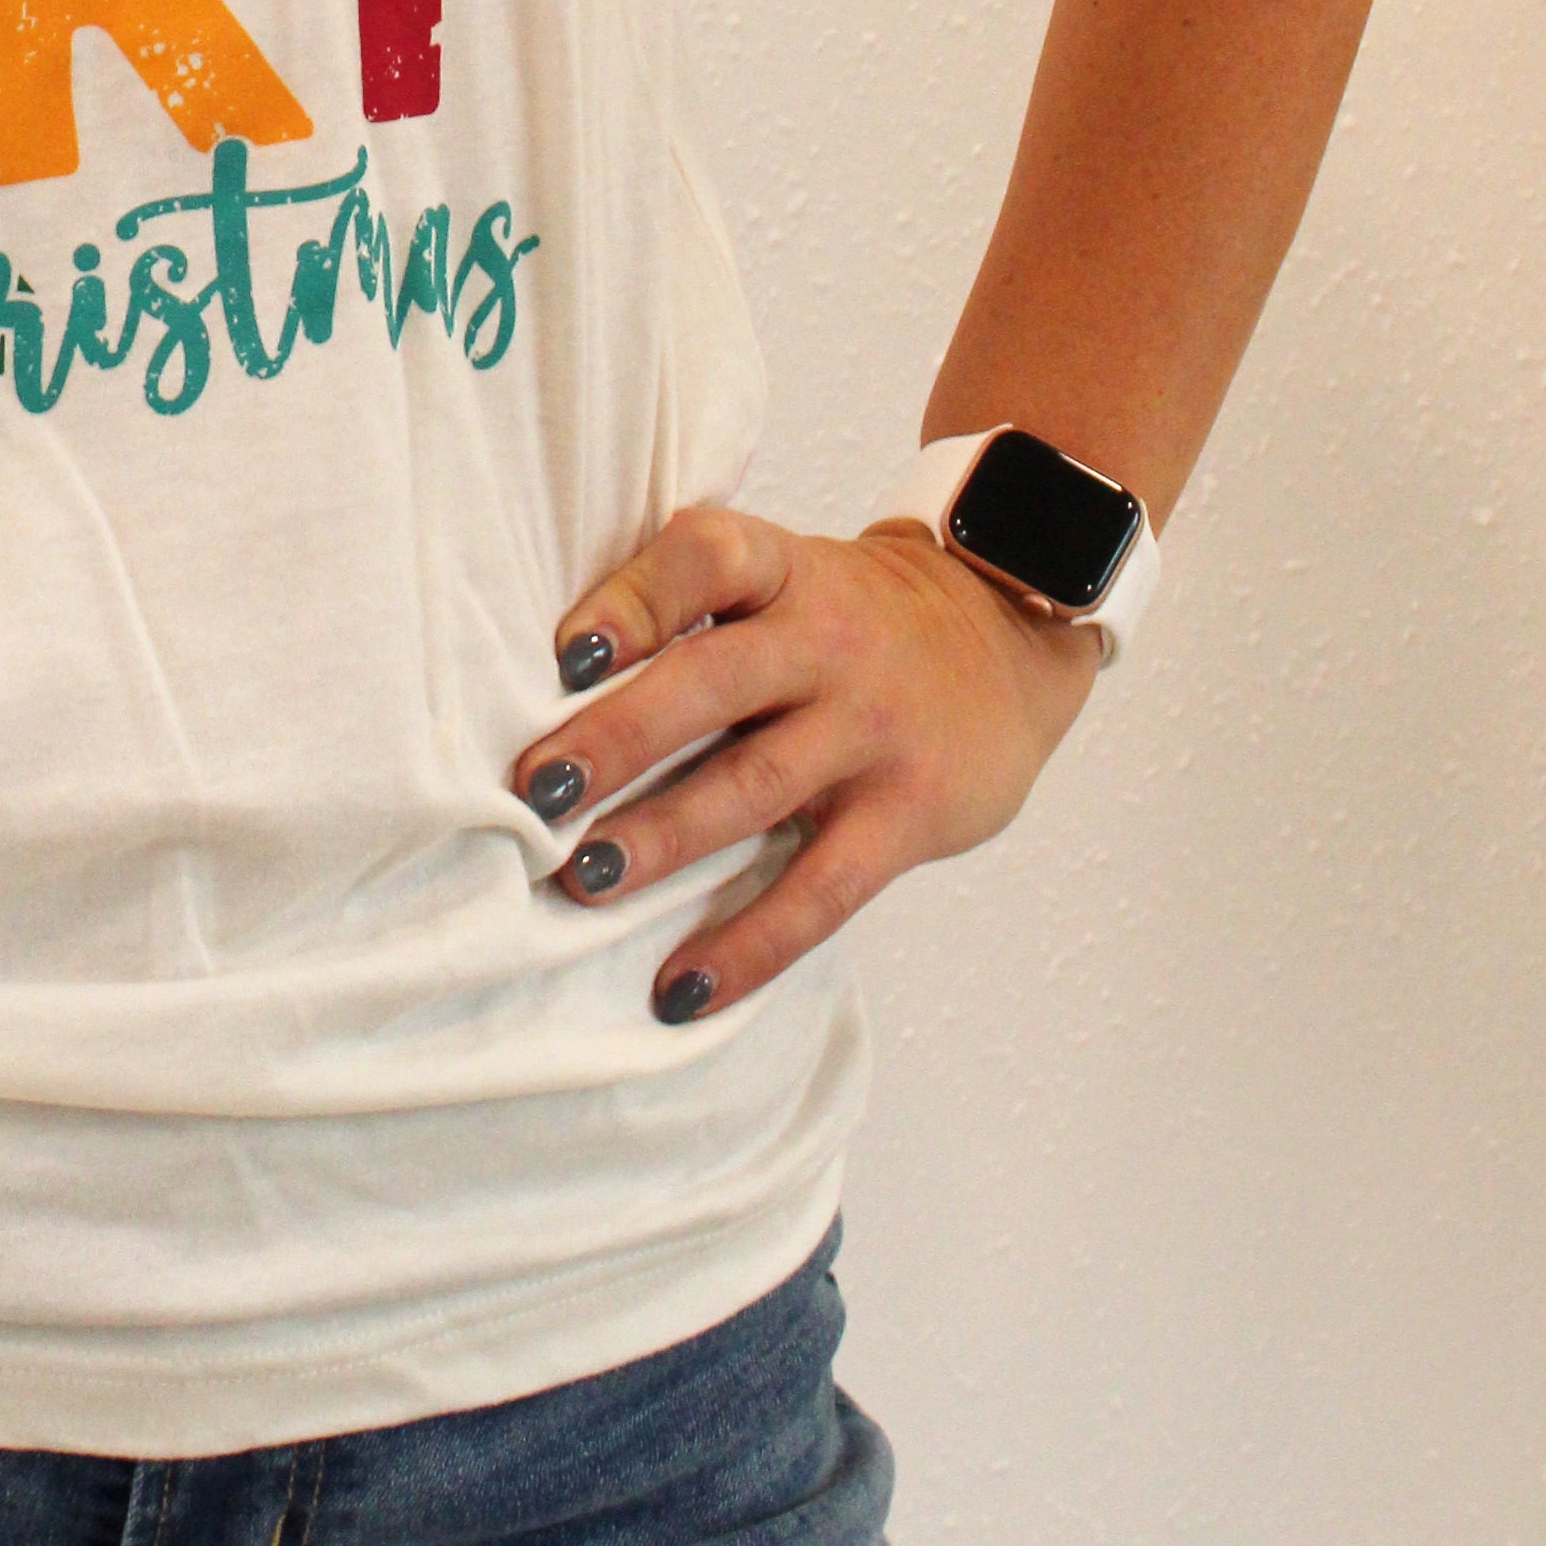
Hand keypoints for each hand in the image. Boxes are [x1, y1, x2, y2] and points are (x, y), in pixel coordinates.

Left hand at [510, 501, 1098, 1026]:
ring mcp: (872, 732)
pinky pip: (820, 889)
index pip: (708, 559)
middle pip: (713, 683)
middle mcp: (828, 643)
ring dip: (663, 837)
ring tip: (586, 876)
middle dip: (619, 738)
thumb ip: (695, 605)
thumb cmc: (851, 616)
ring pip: (754, 788)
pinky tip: (683, 986)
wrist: (1008, 630)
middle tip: (537, 788)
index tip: (566, 654)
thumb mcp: (788, 575)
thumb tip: (551, 684)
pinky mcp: (908, 815)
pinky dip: (749, 944)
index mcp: (785, 570)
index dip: (634, 601)